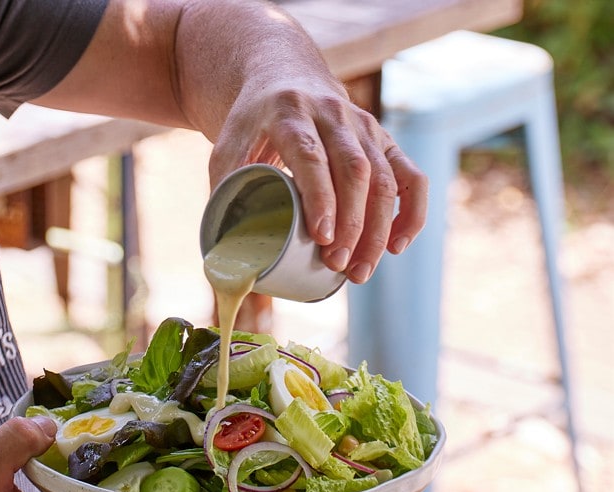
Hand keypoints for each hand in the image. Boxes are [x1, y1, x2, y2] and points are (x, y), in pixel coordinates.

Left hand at [209, 78, 427, 283]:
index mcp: (288, 112)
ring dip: (378, 229)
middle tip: (337, 265)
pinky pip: (411, 175)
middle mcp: (333, 114)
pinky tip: (399, 245)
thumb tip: (222, 258)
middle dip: (351, 223)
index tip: (321, 237)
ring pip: (385, 178)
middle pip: (355, 170)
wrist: (284, 77)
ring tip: (360, 272)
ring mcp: (364, 126)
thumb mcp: (227, 149)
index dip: (320, 196)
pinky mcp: (384, 139)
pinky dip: (411, 212)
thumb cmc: (252, 125)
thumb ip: (223, 194)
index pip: (311, 155)